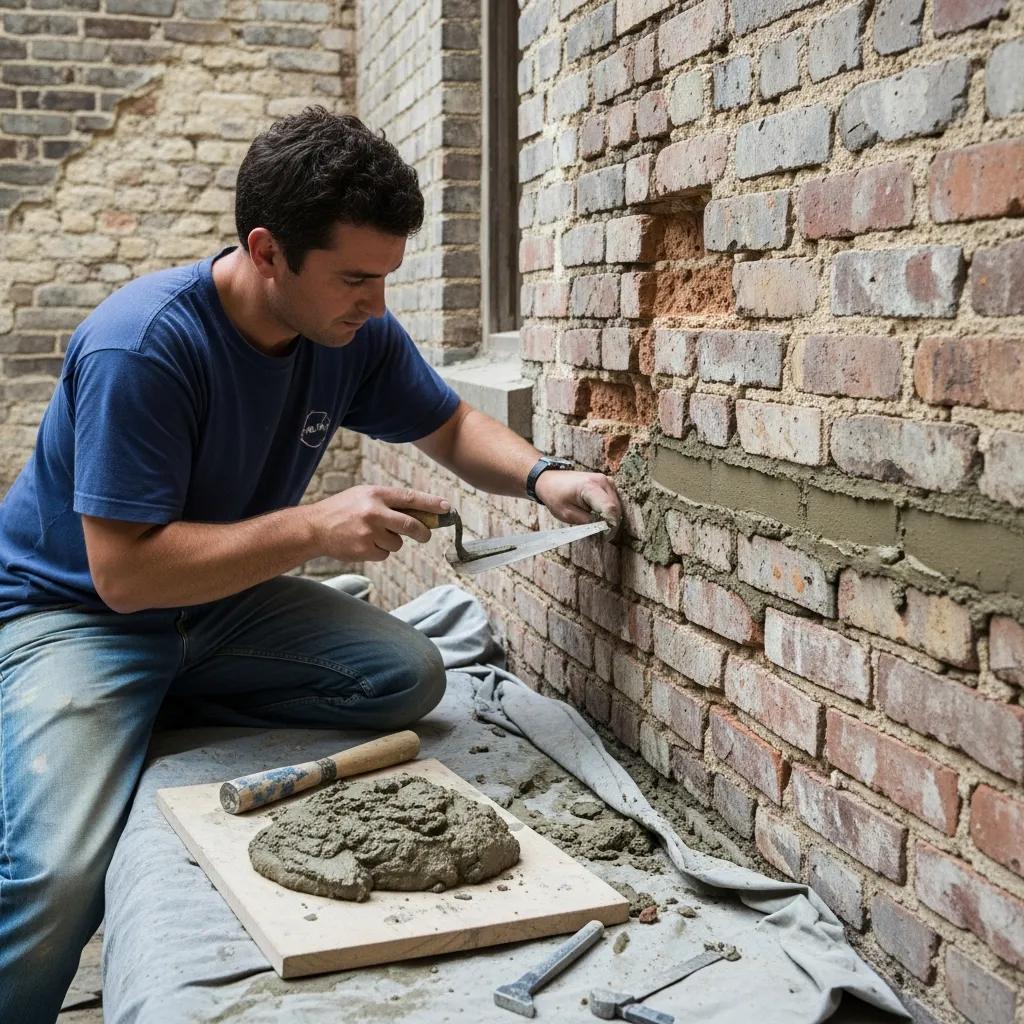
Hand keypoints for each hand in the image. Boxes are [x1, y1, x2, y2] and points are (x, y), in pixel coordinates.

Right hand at [308, 485, 449, 561]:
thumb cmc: (343, 509)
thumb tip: (420, 514)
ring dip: (391, 541)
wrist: (315, 527)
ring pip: (397, 543)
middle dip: (423, 532)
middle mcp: (374, 512)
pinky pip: (385, 554)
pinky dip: (379, 551)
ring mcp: (369, 533)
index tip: (446, 508)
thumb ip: (389, 502)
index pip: (410, 498)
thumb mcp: (364, 495)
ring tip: (372, 534)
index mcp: (376, 494)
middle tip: (425, 535)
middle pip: (411, 525)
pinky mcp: (364, 550)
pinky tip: (364, 543)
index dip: (431, 504)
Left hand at [533, 470, 621, 536]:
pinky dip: (609, 510)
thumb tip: (603, 528)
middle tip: (602, 535)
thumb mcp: (567, 514)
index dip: (611, 525)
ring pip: (617, 504)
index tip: (606, 536)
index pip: (609, 508)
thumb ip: (587, 522)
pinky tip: (599, 515)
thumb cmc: (555, 495)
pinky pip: (614, 500)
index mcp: (590, 487)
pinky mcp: (607, 483)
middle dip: (611, 523)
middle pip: (616, 507)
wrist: (550, 480)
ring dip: (610, 516)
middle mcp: (602, 481)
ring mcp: (606, 480)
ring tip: (598, 524)